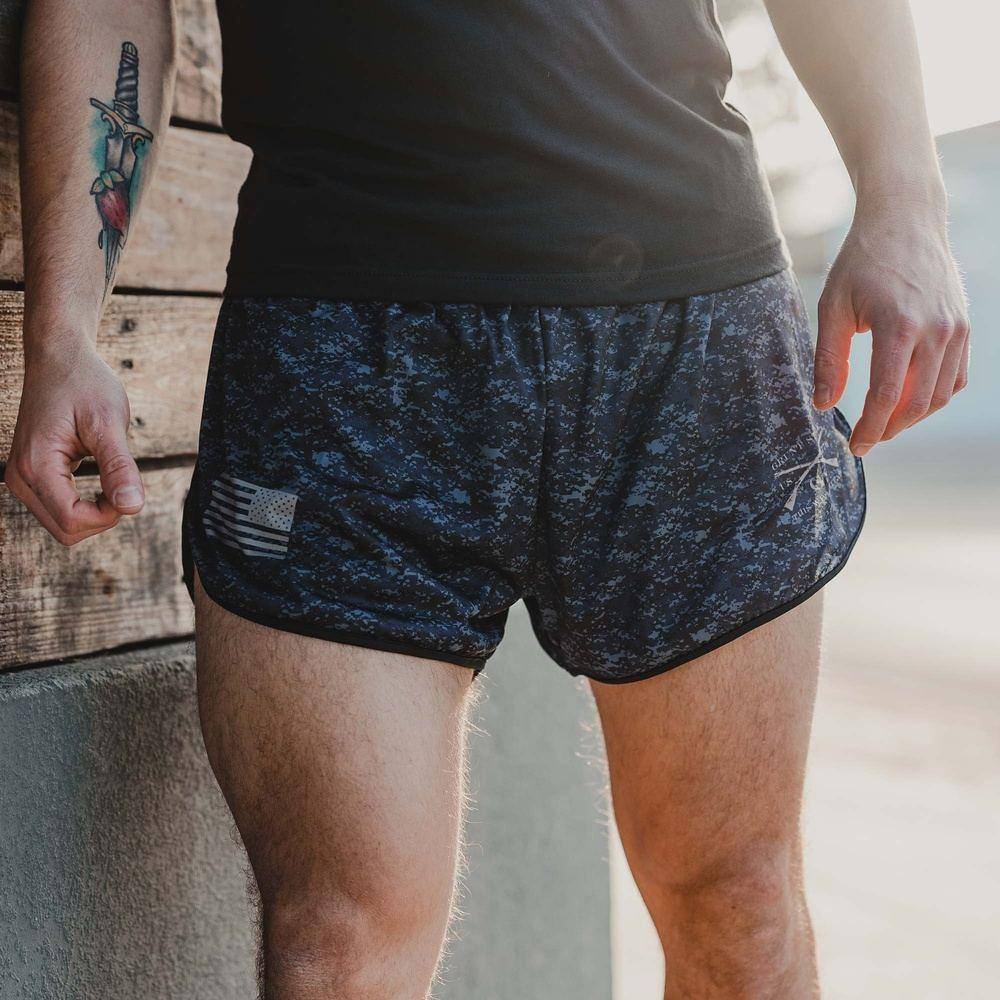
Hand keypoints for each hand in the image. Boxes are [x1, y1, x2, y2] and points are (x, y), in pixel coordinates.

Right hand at [4, 341, 143, 544]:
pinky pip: (58, 509)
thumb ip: (119, 467)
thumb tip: (133, 507)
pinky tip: (99, 480)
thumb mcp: (108, 422)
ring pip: (62, 524)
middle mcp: (20, 477)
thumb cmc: (85, 384)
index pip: (72, 520)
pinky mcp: (30, 476)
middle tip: (122, 483)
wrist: (59, 360)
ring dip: (93, 512)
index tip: (128, 489)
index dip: (108, 515)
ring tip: (111, 478)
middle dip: (101, 517)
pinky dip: (84, 504)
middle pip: (66, 530)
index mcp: (36, 465)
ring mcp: (21, 478)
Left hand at [813, 201, 969, 455]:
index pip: (885, 396)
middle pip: (917, 403)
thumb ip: (829, 361)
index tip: (856, 448)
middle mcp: (937, 331)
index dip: (871, 429)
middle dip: (890, 429)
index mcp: (899, 326)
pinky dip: (935, 396)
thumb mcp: (832, 308)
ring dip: (913, 416)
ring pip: (941, 395)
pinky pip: (956, 377)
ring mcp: (957, 329)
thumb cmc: (861, 262)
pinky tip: (909, 400)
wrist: (905, 221)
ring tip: (884, 422)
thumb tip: (824, 405)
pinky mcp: (965, 326)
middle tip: (868, 439)